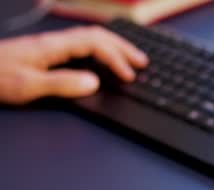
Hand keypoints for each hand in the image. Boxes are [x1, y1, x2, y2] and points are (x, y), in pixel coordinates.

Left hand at [0, 26, 147, 104]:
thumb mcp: (28, 86)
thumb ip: (62, 84)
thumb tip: (94, 82)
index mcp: (53, 46)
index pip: (94, 44)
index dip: (115, 59)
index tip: (129, 76)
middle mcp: (54, 42)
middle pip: (97, 36)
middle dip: (122, 48)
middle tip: (142, 62)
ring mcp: (50, 46)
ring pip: (90, 38)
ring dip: (113, 46)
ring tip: (130, 58)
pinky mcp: (45, 52)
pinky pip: (81, 45)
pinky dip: (100, 50)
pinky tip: (102, 59)